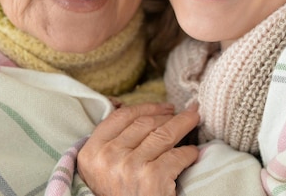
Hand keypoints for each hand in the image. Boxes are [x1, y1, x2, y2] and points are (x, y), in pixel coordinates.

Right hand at [78, 102, 199, 195]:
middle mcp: (108, 157)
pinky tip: (193, 153)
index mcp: (91, 153)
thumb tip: (145, 114)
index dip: (146, 107)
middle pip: (145, 123)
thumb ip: (113, 144)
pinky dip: (189, 153)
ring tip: (194, 119)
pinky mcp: (152, 178)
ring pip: (164, 134)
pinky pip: (177, 156)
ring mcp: (130, 166)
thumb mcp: (103, 171)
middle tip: (185, 112)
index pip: (121, 117)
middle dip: (168, 115)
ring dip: (184, 124)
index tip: (164, 107)